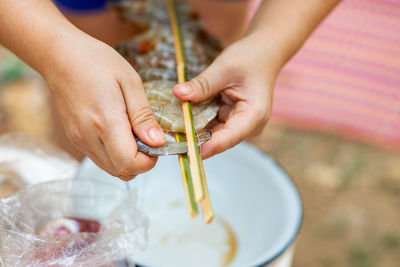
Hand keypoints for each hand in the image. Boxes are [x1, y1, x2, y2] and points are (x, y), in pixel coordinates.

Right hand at [43, 32, 164, 179]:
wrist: (59, 56)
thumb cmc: (97, 62)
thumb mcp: (130, 81)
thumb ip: (143, 115)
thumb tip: (158, 142)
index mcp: (106, 121)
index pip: (130, 164)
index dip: (149, 160)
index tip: (156, 143)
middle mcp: (89, 137)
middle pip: (122, 172)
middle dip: (142, 162)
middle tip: (148, 137)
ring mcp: (79, 140)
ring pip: (111, 169)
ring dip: (129, 159)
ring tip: (133, 132)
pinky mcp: (75, 138)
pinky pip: (100, 159)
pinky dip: (115, 155)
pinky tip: (119, 132)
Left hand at [173, 35, 277, 158]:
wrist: (263, 52)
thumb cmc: (251, 57)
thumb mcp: (224, 68)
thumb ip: (202, 84)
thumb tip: (178, 94)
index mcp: (254, 115)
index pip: (229, 137)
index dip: (208, 146)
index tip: (187, 150)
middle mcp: (248, 125)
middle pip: (219, 139)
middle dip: (195, 139)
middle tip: (169, 139)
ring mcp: (239, 123)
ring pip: (212, 133)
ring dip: (192, 130)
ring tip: (170, 129)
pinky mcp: (230, 118)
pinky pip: (210, 124)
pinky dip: (196, 121)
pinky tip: (179, 118)